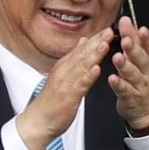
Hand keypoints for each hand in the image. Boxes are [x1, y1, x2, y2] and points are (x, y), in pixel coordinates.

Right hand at [16, 27, 110, 149]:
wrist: (39, 120)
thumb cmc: (52, 101)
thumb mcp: (63, 76)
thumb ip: (74, 59)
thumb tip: (82, 42)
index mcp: (64, 66)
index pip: (81, 49)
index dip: (94, 39)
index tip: (106, 29)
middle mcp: (64, 71)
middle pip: (82, 54)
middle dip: (96, 42)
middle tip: (109, 31)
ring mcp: (65, 83)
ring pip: (82, 66)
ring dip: (94, 55)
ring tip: (105, 44)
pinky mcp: (68, 96)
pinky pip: (79, 85)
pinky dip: (88, 76)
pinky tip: (96, 69)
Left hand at [107, 16, 148, 129]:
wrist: (147, 107)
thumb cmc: (141, 78)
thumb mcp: (140, 58)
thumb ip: (132, 39)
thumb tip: (125, 19)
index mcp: (147, 59)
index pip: (148, 46)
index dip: (146, 38)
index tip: (141, 28)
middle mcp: (145, 71)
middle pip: (141, 58)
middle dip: (134, 48)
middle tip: (126, 40)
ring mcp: (139, 84)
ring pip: (133, 74)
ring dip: (125, 65)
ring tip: (117, 57)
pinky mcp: (130, 96)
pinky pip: (124, 90)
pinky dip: (118, 84)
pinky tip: (112, 78)